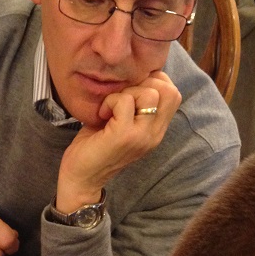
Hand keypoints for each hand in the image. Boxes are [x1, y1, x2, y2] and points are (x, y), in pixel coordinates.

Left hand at [54, 71, 181, 212]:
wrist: (81, 179)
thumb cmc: (96, 147)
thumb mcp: (123, 123)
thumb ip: (134, 104)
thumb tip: (134, 75)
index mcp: (156, 131)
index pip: (173, 93)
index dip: (153, 82)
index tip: (130, 92)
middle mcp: (154, 135)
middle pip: (169, 91)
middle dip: (142, 84)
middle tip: (121, 98)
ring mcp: (141, 136)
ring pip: (149, 93)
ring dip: (126, 93)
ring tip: (111, 108)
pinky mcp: (124, 136)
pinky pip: (124, 101)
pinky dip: (110, 101)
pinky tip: (102, 114)